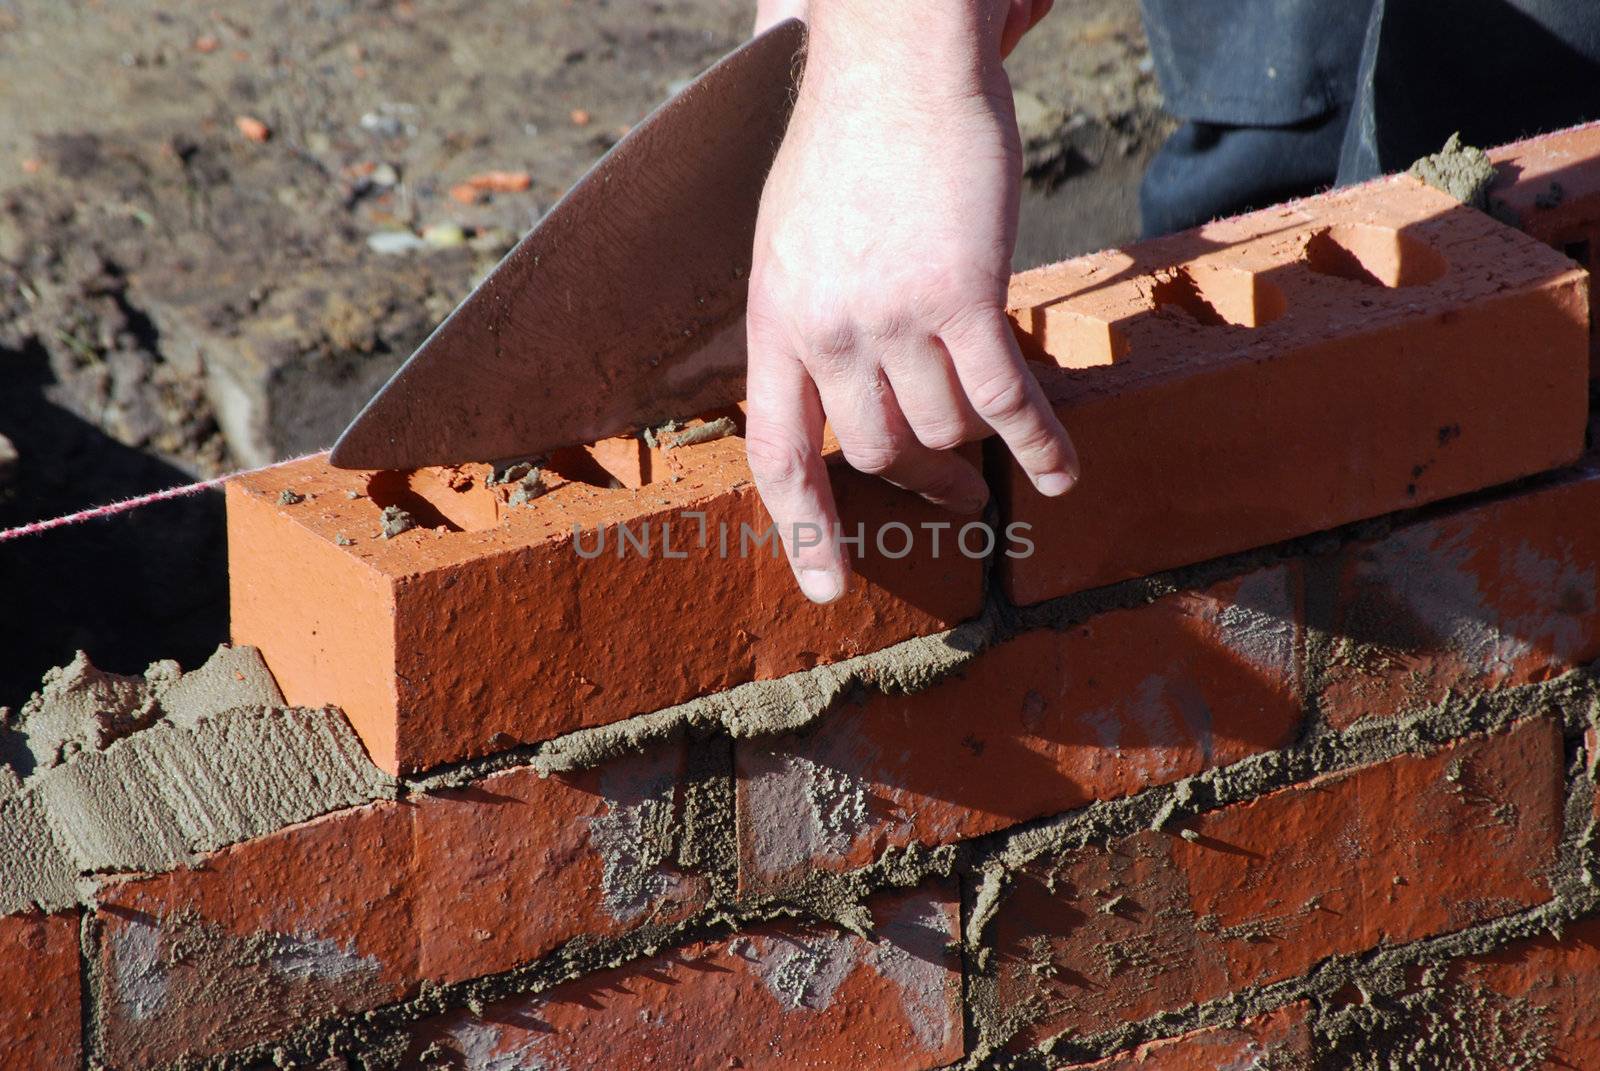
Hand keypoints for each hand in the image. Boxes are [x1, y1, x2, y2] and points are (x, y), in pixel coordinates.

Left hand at [744, 1, 1077, 603]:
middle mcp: (828, 332)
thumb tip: (825, 383)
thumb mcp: (787, 238)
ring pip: (945, 431)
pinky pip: (1005, 401)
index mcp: (776, 321)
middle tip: (950, 498)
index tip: (824, 587)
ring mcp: (895, 318)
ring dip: (975, 459)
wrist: (897, 66)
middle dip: (919, 486)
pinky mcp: (965, 297)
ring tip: (994, 468)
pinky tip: (1062, 475)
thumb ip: (802, 317)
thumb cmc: (846, 143)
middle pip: (880, 452)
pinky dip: (1039, 446)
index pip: (780, 452)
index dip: (804, 530)